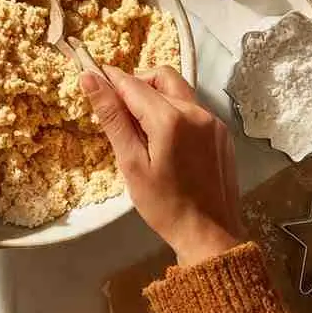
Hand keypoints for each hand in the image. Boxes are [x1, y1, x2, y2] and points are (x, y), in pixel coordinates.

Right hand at [81, 66, 241, 265]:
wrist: (210, 235)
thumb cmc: (164, 205)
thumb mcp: (131, 163)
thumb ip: (112, 117)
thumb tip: (89, 79)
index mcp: (171, 119)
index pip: (132, 84)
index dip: (110, 80)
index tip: (93, 78)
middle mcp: (196, 111)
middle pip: (159, 77)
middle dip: (135, 85)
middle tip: (119, 111)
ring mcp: (213, 120)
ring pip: (178, 89)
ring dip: (155, 95)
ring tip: (141, 128)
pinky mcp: (221, 131)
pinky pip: (193, 107)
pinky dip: (173, 110)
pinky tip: (165, 140)